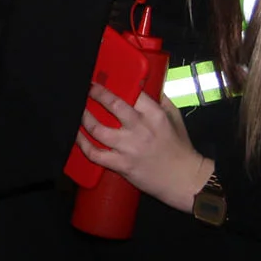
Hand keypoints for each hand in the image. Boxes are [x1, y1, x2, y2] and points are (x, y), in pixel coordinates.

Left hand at [77, 88, 213, 212]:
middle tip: (86, 89)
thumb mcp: (175, 118)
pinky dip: (83, 145)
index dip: (115, 86)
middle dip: (96, 94)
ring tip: (78, 111)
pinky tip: (77, 137)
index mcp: (155, 115)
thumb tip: (147, 86)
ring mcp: (129, 148)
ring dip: (84, 118)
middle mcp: (140, 129)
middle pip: (113, 105)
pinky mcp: (121, 165)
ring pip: (98, 129)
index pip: (133, 93)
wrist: (183, 179)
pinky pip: (95, 154)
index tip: (103, 81)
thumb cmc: (179, 148)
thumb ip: (161, 101)